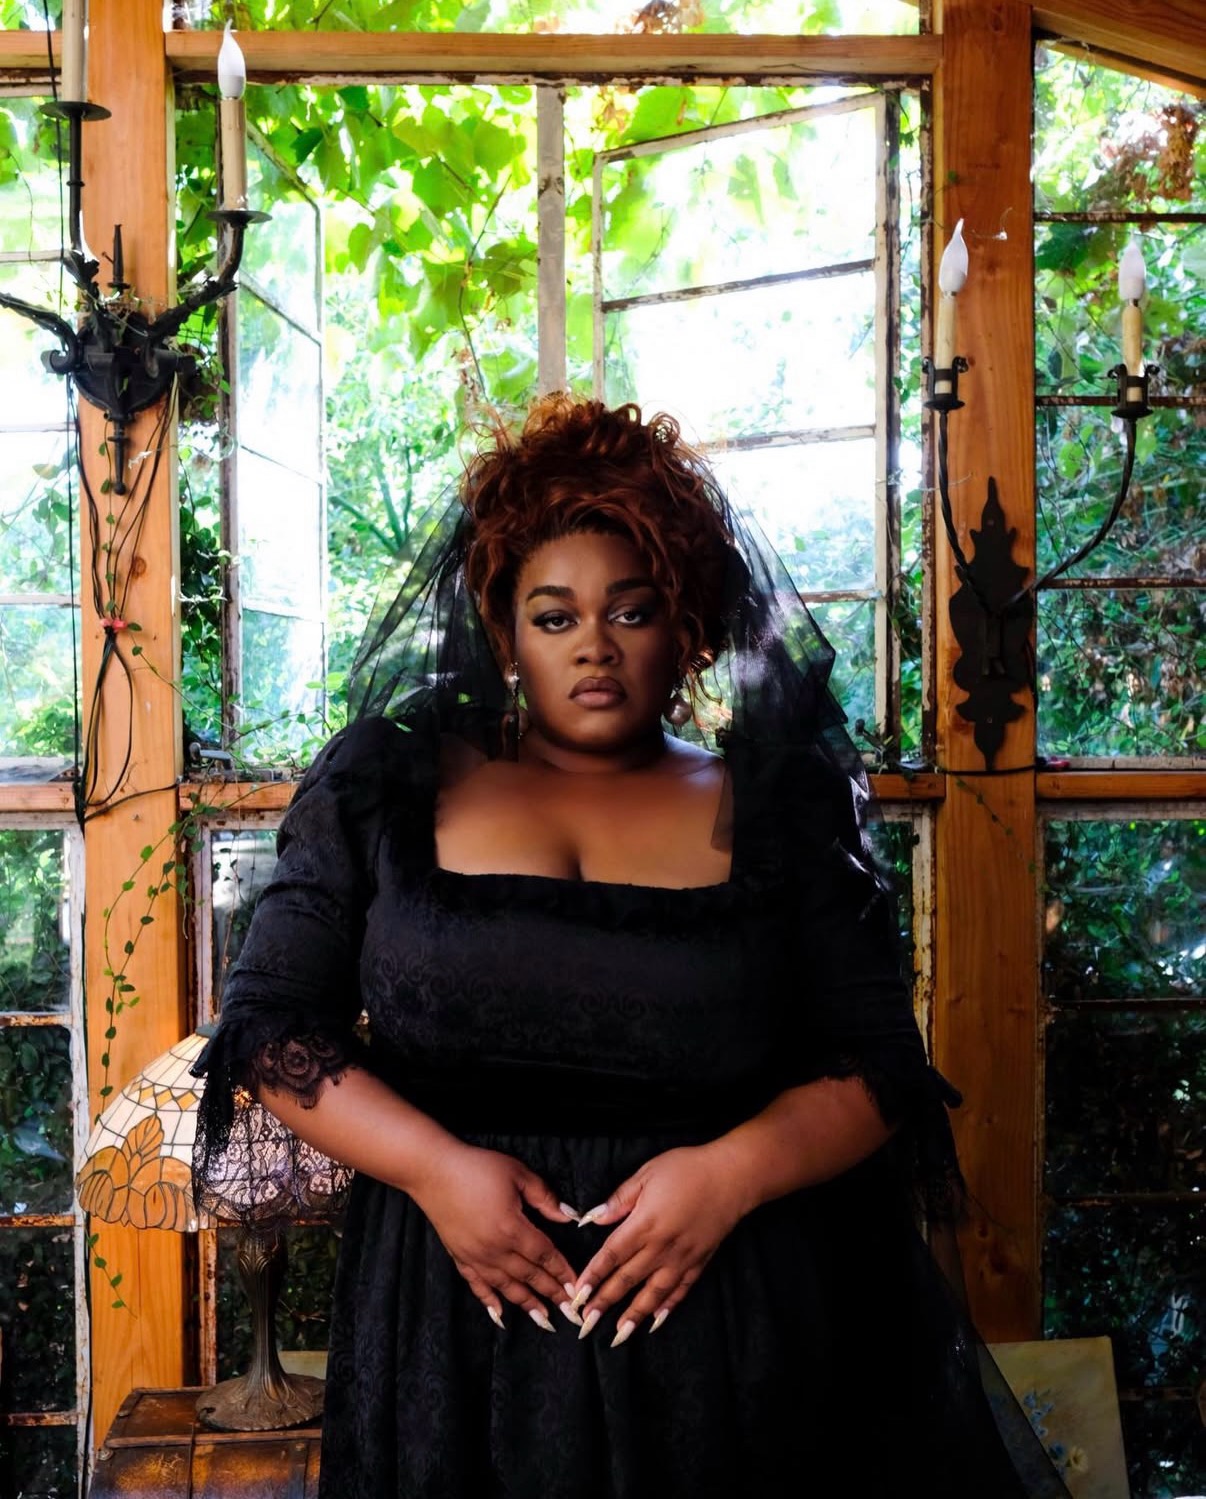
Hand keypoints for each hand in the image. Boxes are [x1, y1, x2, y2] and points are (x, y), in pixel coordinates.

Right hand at [410, 1142, 581, 1330]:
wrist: (433, 1171)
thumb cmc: (476, 1167)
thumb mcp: (518, 1173)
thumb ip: (544, 1196)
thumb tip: (568, 1216)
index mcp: (512, 1228)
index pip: (544, 1255)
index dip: (562, 1271)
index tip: (576, 1286)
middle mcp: (495, 1249)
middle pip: (529, 1276)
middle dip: (551, 1293)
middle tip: (569, 1312)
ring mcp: (475, 1257)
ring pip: (506, 1287)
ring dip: (527, 1304)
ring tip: (544, 1319)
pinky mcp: (459, 1257)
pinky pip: (477, 1286)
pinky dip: (490, 1301)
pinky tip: (500, 1314)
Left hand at [568, 1142, 749, 1345]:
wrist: (733, 1176)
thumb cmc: (688, 1169)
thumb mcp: (647, 1174)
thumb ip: (620, 1199)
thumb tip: (594, 1218)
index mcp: (644, 1224)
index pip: (611, 1256)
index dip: (593, 1276)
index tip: (577, 1296)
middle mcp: (661, 1247)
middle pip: (627, 1279)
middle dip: (604, 1302)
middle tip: (586, 1323)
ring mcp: (682, 1258)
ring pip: (653, 1292)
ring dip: (634, 1315)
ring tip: (619, 1335)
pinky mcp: (700, 1261)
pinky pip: (681, 1290)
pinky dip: (668, 1307)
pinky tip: (656, 1320)